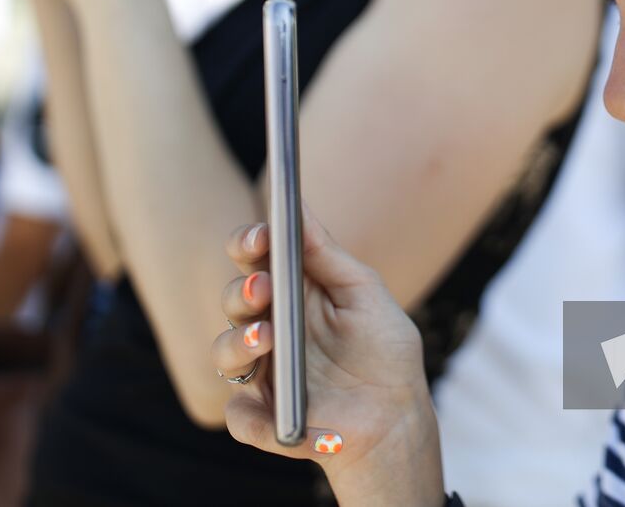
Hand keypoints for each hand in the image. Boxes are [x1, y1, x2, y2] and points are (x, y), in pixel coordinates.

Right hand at [213, 210, 445, 506]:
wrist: (398, 415)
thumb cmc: (384, 349)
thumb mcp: (363, 292)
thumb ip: (326, 254)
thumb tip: (297, 205)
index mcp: (290, 293)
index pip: (254, 260)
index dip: (249, 243)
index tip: (262, 237)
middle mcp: (269, 328)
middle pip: (234, 299)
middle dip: (243, 291)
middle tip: (264, 288)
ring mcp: (262, 373)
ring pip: (225, 352)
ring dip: (239, 342)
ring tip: (267, 337)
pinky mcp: (264, 418)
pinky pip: (239, 417)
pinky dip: (251, 416)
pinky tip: (273, 411)